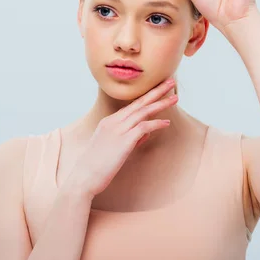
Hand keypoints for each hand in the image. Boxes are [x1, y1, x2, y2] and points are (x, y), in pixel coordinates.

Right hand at [64, 78, 177, 198]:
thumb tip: (146, 133)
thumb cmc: (97, 166)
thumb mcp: (113, 148)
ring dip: (161, 103)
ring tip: (175, 97)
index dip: (147, 97)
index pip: (131, 106)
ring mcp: (118, 130)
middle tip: (170, 82)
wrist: (83, 177)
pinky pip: (144, 127)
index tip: (159, 90)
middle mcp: (113, 122)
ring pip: (143, 111)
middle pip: (139, 102)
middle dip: (156, 91)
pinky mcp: (123, 140)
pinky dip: (156, 123)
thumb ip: (130, 138)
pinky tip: (166, 123)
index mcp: (109, 121)